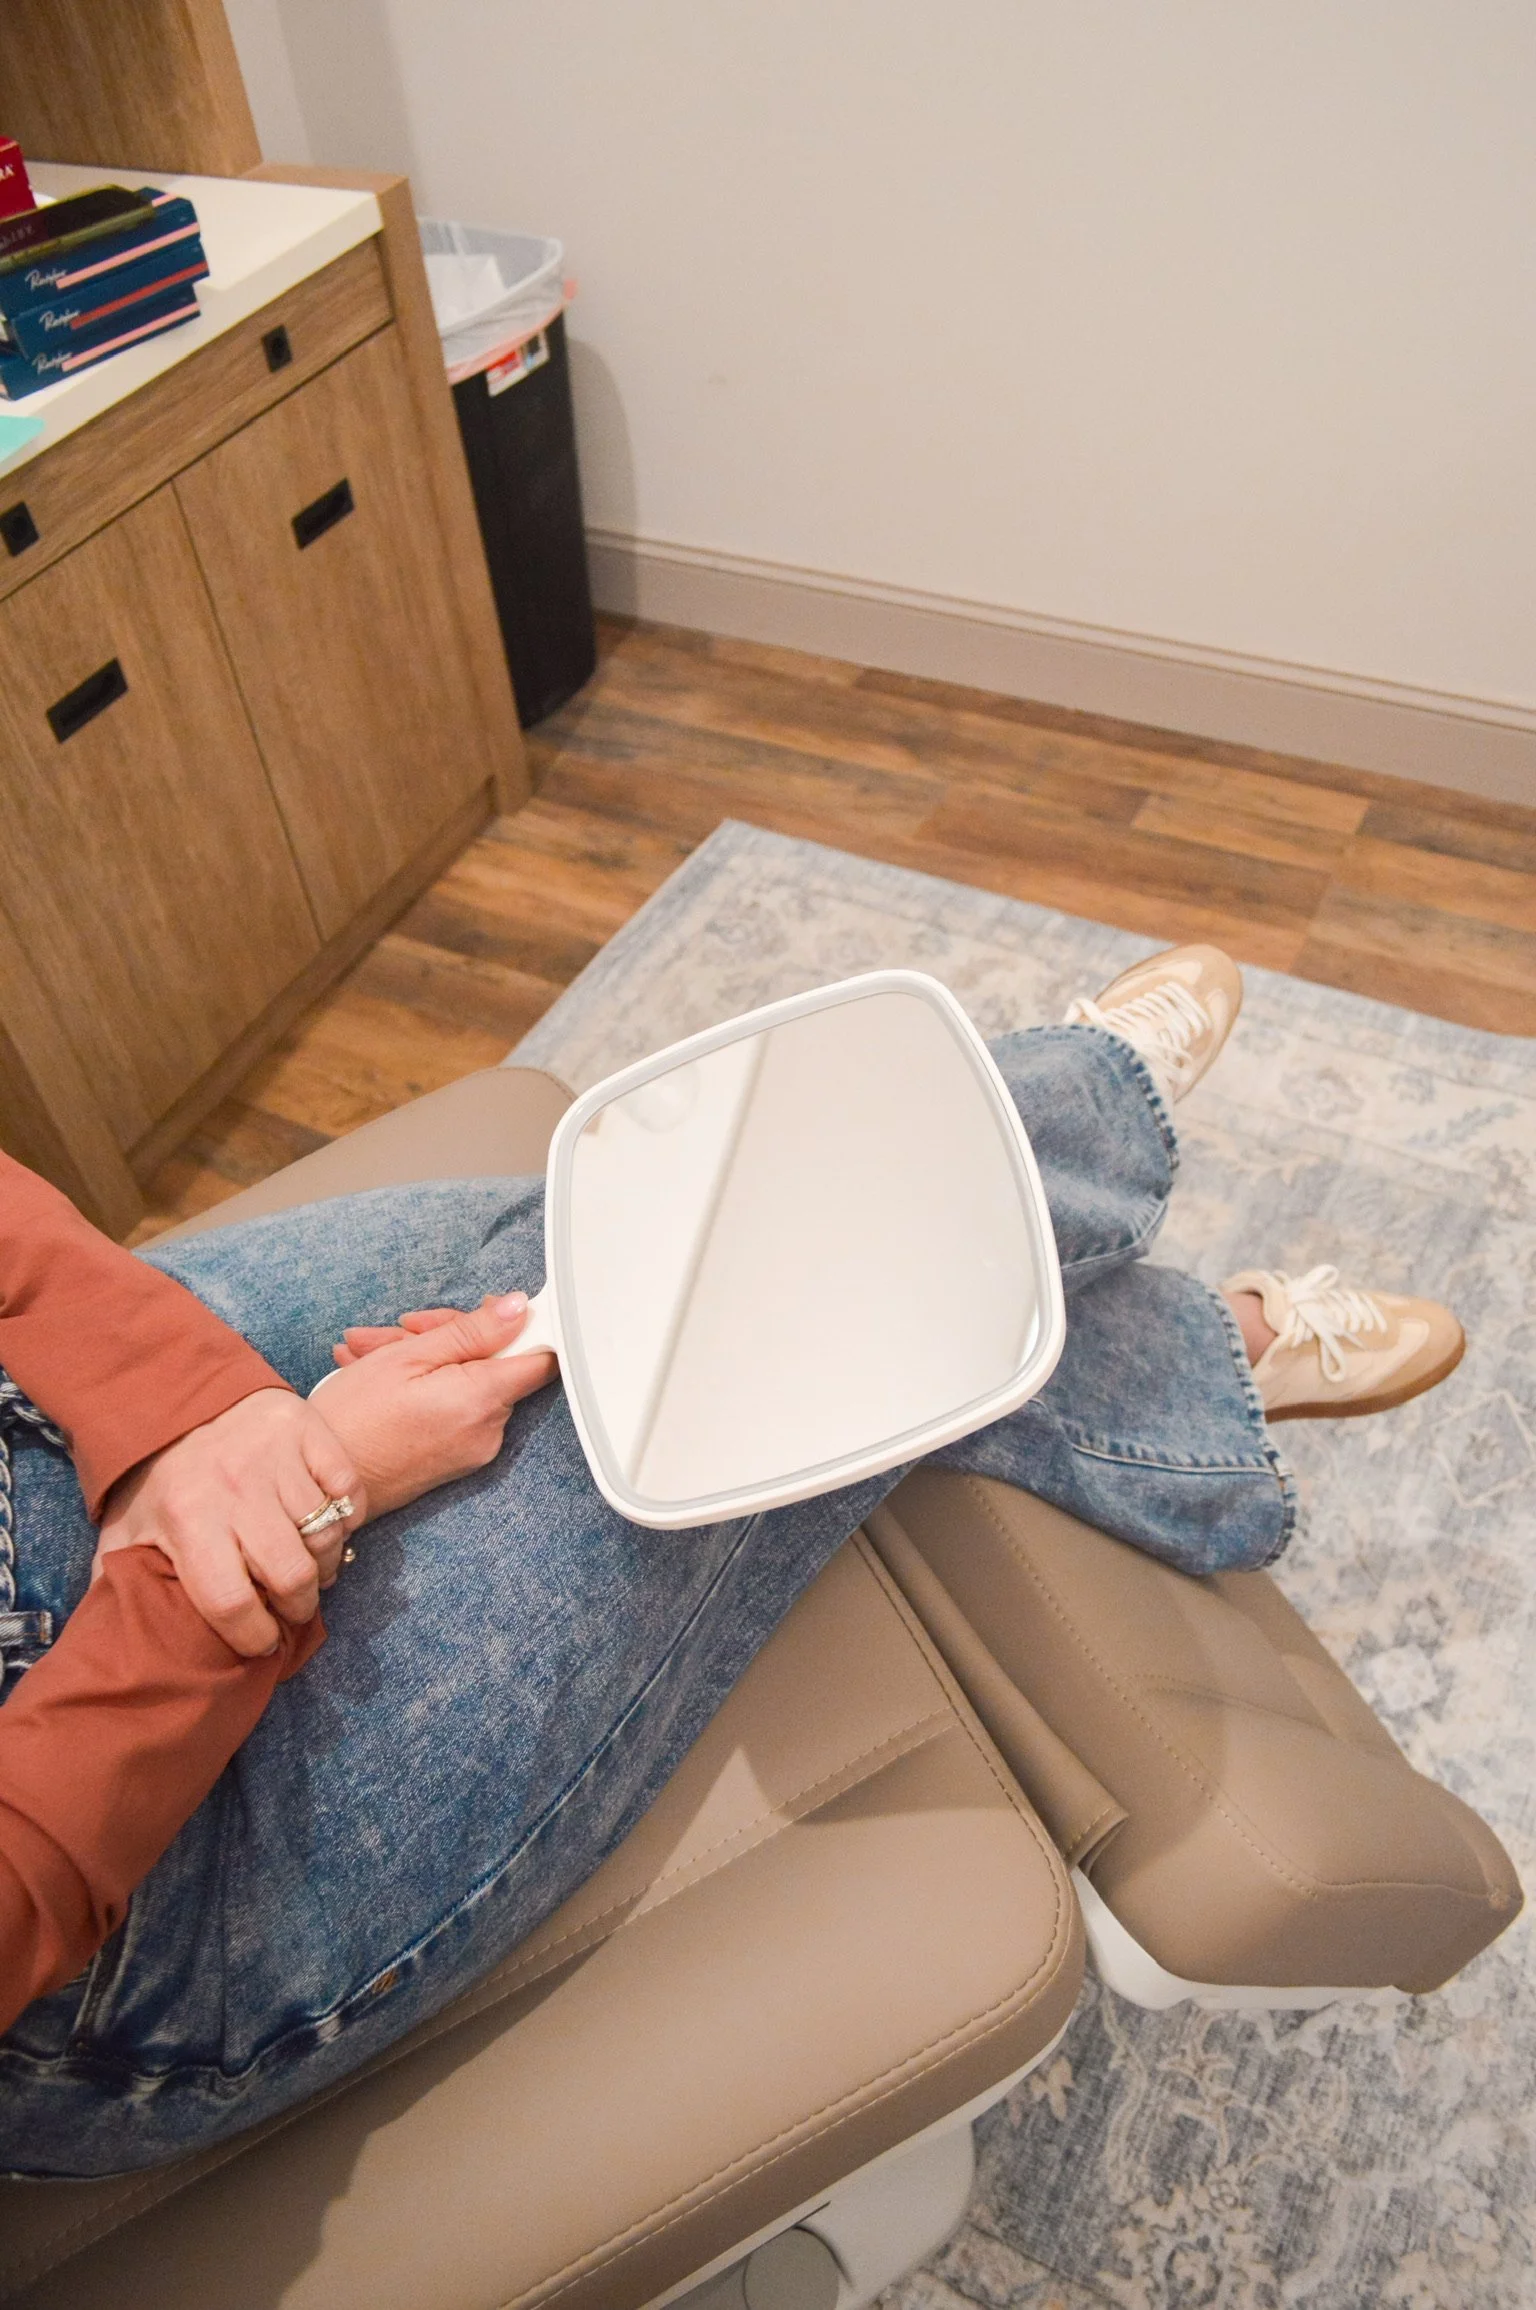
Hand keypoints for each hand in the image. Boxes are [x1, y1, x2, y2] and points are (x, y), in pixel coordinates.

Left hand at [95, 1389, 365, 1656]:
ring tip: (313, 1570)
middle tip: (294, 1609)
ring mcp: (277, 1457)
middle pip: (291, 1575)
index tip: (262, 1643)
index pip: (231, 1602)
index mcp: (187, 1519)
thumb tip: (117, 1643)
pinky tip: (329, 1526)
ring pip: (326, 1535)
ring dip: (326, 1565)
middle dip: (299, 1607)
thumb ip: (121, 1582)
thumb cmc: (157, 1478)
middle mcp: (235, 1488)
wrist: (179, 1396)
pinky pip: (348, 1491)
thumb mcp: (126, 1530)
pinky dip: (347, 1517)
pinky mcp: (309, 1430)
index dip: (253, 1636)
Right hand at [315, 1293, 555, 1518]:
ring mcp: (473, 1448)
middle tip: (399, 1330)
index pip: (541, 1356)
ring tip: (368, 1351)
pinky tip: (379, 1371)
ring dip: (424, 1357)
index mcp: (482, 1400)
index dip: (523, 1326)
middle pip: (493, 1363)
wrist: (319, 1483)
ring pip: (466, 1381)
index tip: (492, 1312)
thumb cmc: (352, 1419)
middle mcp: (488, 1430)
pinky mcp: (455, 1459)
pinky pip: (453, 1407)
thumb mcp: (408, 1356)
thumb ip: (472, 1331)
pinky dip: (424, 1385)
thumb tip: (518, 1308)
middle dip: (447, 1336)